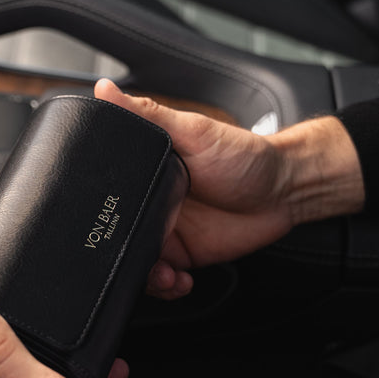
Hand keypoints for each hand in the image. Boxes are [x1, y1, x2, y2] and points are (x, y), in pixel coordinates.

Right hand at [95, 79, 364, 298]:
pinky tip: (178, 281)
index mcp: (143, 173)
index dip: (95, 213)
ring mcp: (166, 231)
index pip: (106, 194)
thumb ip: (148, 115)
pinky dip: (166, 287)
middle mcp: (149, 203)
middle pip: (114, 233)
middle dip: (115, 253)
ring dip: (143, 276)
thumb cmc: (242, 154)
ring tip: (161, 275)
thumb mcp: (192, 130)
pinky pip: (163, 278)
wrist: (284, 192)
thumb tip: (105, 90)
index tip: (94, 226)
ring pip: (135, 261)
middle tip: (132, 256)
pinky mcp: (184, 255)